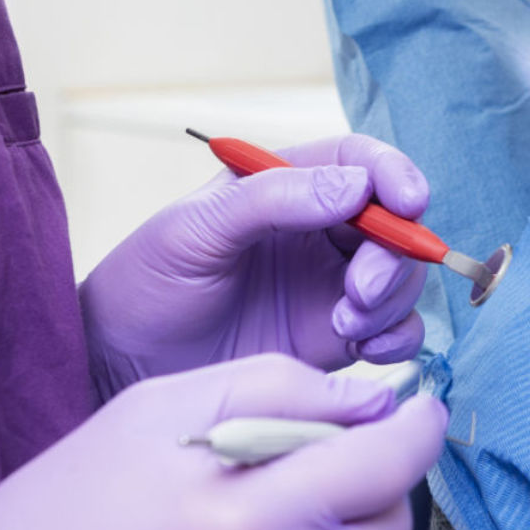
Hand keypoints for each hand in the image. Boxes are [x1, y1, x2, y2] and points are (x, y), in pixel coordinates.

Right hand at [0, 354, 448, 529]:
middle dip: (380, 471)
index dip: (418, 424)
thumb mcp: (165, 407)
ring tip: (304, 503)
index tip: (416, 403)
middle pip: (394, 518)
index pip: (390, 463)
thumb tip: (373, 397)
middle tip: (329, 447)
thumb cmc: (76, 496)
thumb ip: (279, 388)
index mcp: (250, 518)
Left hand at [81, 135, 431, 394]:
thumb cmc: (146, 286)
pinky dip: (399, 335)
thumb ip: (271, 200)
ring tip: (346, 324)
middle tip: (361, 289)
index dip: (393, 174)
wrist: (122, 367)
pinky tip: (368, 349)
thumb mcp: (195, 230)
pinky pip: (396, 329)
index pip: (359, 161)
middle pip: (393, 222)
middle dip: (394, 252)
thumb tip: (355, 186)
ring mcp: (331, 285)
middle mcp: (319, 231)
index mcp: (286, 186)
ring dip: (393, 297)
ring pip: (402, 276)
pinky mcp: (337, 338)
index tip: (407, 202)